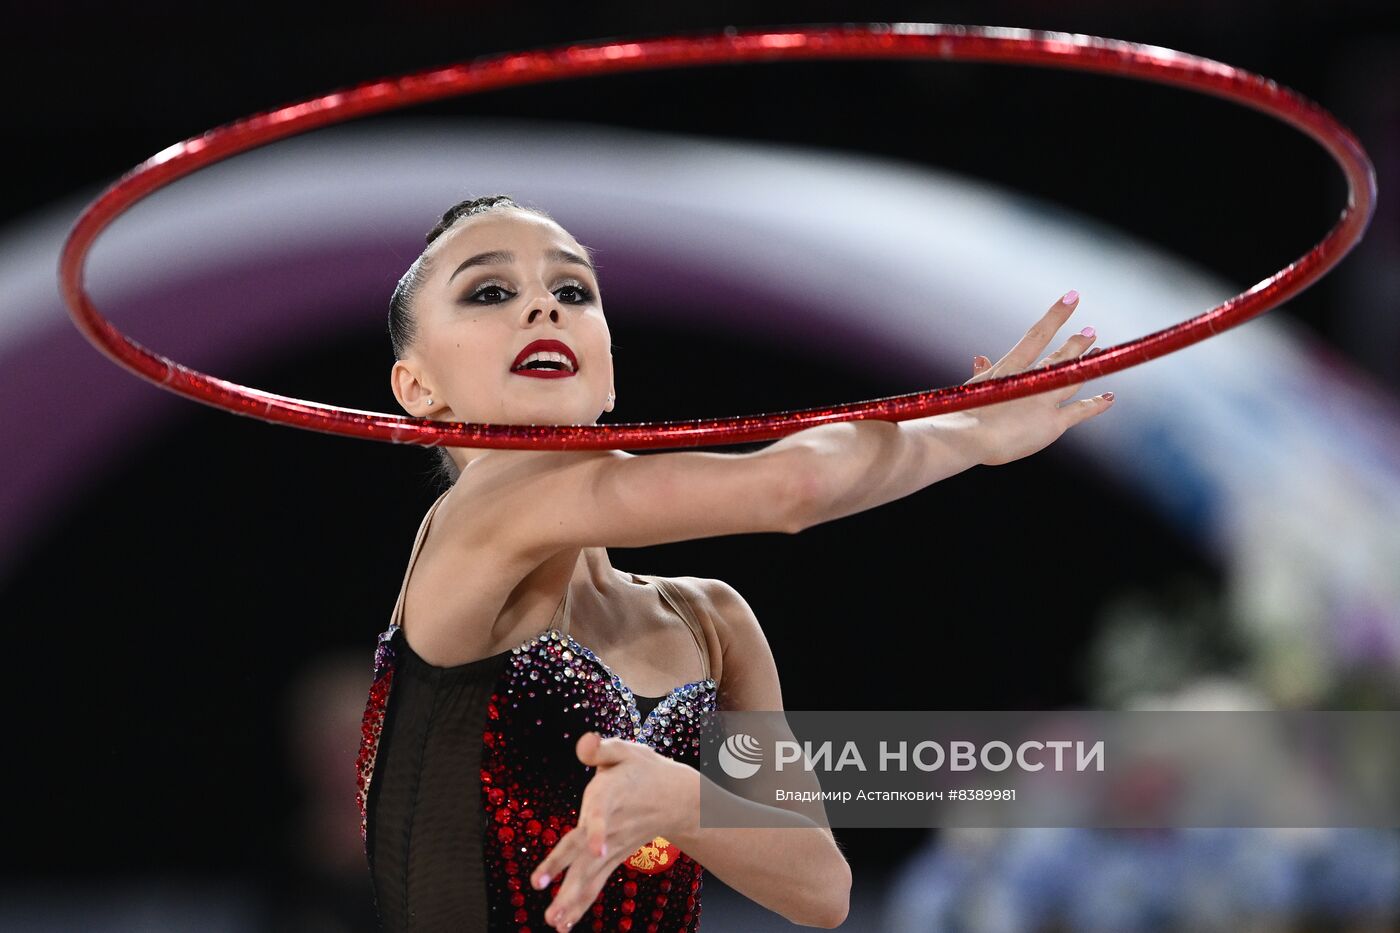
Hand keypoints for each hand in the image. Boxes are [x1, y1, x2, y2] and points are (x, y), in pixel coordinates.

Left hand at [529, 731, 695, 931]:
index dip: (596, 831)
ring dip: (572, 898)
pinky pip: (596, 883)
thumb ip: (601, 748)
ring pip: (591, 875)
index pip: (600, 814)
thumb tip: (585, 742)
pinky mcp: (613, 858)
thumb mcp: (627, 751)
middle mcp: (611, 826)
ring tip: (553, 920)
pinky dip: (581, 903)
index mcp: (610, 795)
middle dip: (568, 875)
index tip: (596, 852)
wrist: (678, 800)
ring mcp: (613, 846)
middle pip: (587, 853)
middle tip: (546, 894)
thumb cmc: (644, 770)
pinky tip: (563, 922)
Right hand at [963, 290, 1114, 465]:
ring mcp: (1044, 399)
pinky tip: (1109, 398)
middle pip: (1060, 356)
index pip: (1036, 336)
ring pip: (1073, 376)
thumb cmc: (960, 415)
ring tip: (1100, 352)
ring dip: (1088, 363)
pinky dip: (1096, 405)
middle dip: (1076, 343)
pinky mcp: (1052, 422)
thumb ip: (982, 372)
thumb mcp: (971, 388)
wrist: (966, 436)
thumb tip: (980, 357)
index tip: (1071, 298)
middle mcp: (1030, 380)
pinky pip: (1080, 411)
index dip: (1056, 316)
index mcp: (1008, 369)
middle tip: (1090, 332)